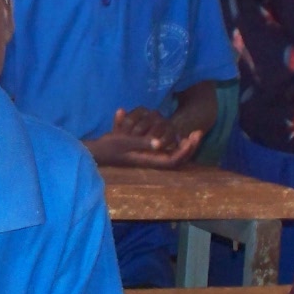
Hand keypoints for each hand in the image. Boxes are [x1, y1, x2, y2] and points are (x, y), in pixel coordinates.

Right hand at [87, 109, 202, 168]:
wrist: (96, 151)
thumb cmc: (108, 147)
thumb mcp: (124, 142)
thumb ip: (142, 143)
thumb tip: (160, 143)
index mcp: (148, 160)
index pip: (172, 160)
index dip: (185, 150)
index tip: (191, 137)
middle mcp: (151, 160)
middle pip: (175, 158)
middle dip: (188, 147)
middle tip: (197, 133)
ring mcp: (148, 157)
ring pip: (171, 154)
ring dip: (182, 145)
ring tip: (190, 134)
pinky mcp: (144, 151)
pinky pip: (164, 149)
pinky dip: (172, 142)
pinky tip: (175, 133)